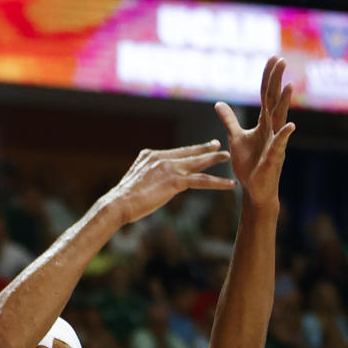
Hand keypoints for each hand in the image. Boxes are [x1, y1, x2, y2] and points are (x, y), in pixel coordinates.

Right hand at [107, 143, 234, 227]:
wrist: (118, 203)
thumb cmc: (123, 198)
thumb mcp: (135, 181)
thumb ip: (147, 176)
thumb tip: (152, 182)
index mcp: (150, 155)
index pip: (175, 152)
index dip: (189, 150)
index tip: (198, 147)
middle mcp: (161, 157)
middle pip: (188, 152)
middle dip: (204, 149)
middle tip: (218, 145)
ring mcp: (169, 168)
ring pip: (197, 163)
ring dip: (214, 159)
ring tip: (228, 158)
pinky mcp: (175, 181)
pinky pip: (201, 181)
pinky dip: (217, 182)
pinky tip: (229, 185)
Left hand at [215, 55, 294, 208]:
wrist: (254, 189)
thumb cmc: (249, 164)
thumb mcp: (235, 138)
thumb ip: (229, 120)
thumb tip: (219, 103)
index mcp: (264, 122)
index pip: (266, 95)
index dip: (268, 77)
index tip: (273, 58)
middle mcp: (272, 128)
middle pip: (274, 100)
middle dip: (277, 80)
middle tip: (281, 59)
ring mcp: (275, 142)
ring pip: (280, 119)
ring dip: (284, 103)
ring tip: (289, 85)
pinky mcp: (274, 158)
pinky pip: (280, 145)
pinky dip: (284, 136)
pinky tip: (290, 126)